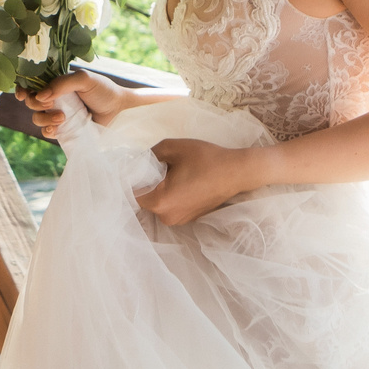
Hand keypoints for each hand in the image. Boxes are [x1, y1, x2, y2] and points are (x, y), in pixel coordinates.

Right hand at [21, 70, 132, 138]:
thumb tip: (41, 96)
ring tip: (62, 118)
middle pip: (31, 102)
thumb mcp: (84, 79)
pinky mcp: (65, 131)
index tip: (23, 94)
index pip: (31, 84)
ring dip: (44, 119)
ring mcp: (58, 116)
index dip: (22, 89)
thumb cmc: (104, 91)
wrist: (120, 111)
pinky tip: (57, 129)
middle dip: (35, 104)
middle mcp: (54, 99)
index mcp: (56, 84)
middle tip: (51, 103)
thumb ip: (62, 83)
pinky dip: (48, 131)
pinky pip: (47, 132)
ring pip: (37, 119)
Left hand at [139, 137, 260, 226]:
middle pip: (144, 199)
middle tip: (156, 165)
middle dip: (146, 182)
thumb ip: (149, 154)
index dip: (131, 178)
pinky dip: (170, 195)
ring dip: (158, 189)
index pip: (131, 192)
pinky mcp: (187, 219)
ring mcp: (178, 221)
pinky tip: (182, 181)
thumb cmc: (206, 159)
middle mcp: (166, 216)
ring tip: (172, 172)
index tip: (136, 166)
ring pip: (156, 203)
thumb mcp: (172, 147)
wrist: (237, 172)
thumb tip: (139, 161)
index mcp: (160, 201)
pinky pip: (169, 206)